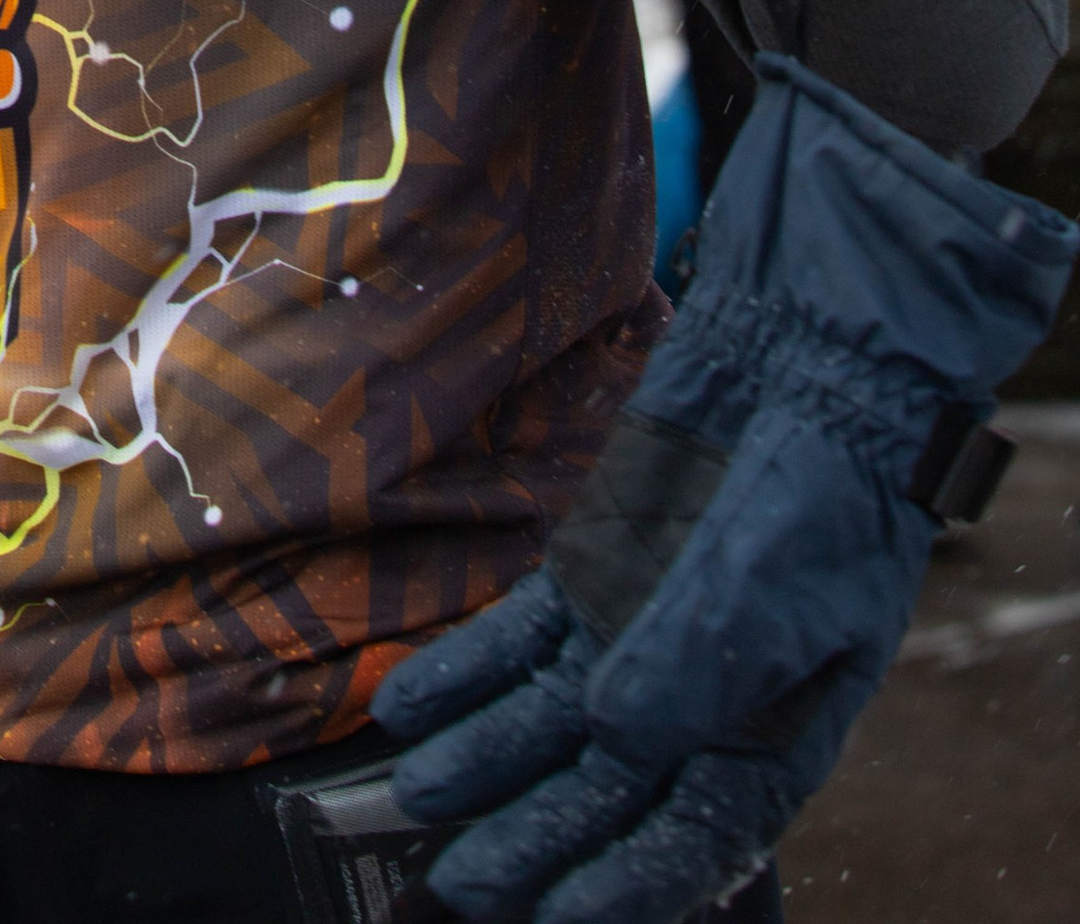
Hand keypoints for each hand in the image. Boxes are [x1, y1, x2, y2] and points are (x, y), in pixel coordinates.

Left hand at [377, 55, 1078, 923]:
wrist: (810, 364)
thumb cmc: (824, 487)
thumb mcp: (776, 585)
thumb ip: (696, 665)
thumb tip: (614, 738)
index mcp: (772, 729)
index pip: (694, 837)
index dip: (628, 887)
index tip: (559, 922)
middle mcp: (697, 694)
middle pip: (602, 788)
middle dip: (531, 836)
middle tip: (459, 881)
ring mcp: (639, 630)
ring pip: (548, 717)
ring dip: (484, 758)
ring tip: (417, 797)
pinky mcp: (597, 568)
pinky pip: (522, 635)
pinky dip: (467, 670)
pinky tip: (408, 704)